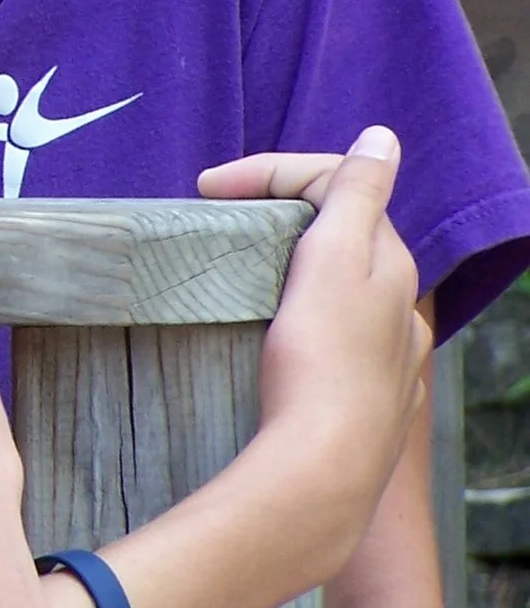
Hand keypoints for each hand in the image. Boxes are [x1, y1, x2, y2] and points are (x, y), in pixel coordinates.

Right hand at [209, 127, 431, 572]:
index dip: (269, 171)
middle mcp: (401, 308)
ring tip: (242, 279)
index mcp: (390, 265)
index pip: (335, 184)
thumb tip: (380, 136)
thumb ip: (355, 193)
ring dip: (296, 270)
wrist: (323, 471)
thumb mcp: (334, 259)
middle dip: (283, 215)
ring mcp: (388, 360)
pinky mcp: (368, 405)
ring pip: (345, 292)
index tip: (205, 187)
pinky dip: (308, 322)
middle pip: (343, 236)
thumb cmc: (321, 361)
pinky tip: (282, 341)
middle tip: (220, 222)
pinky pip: (341, 344)